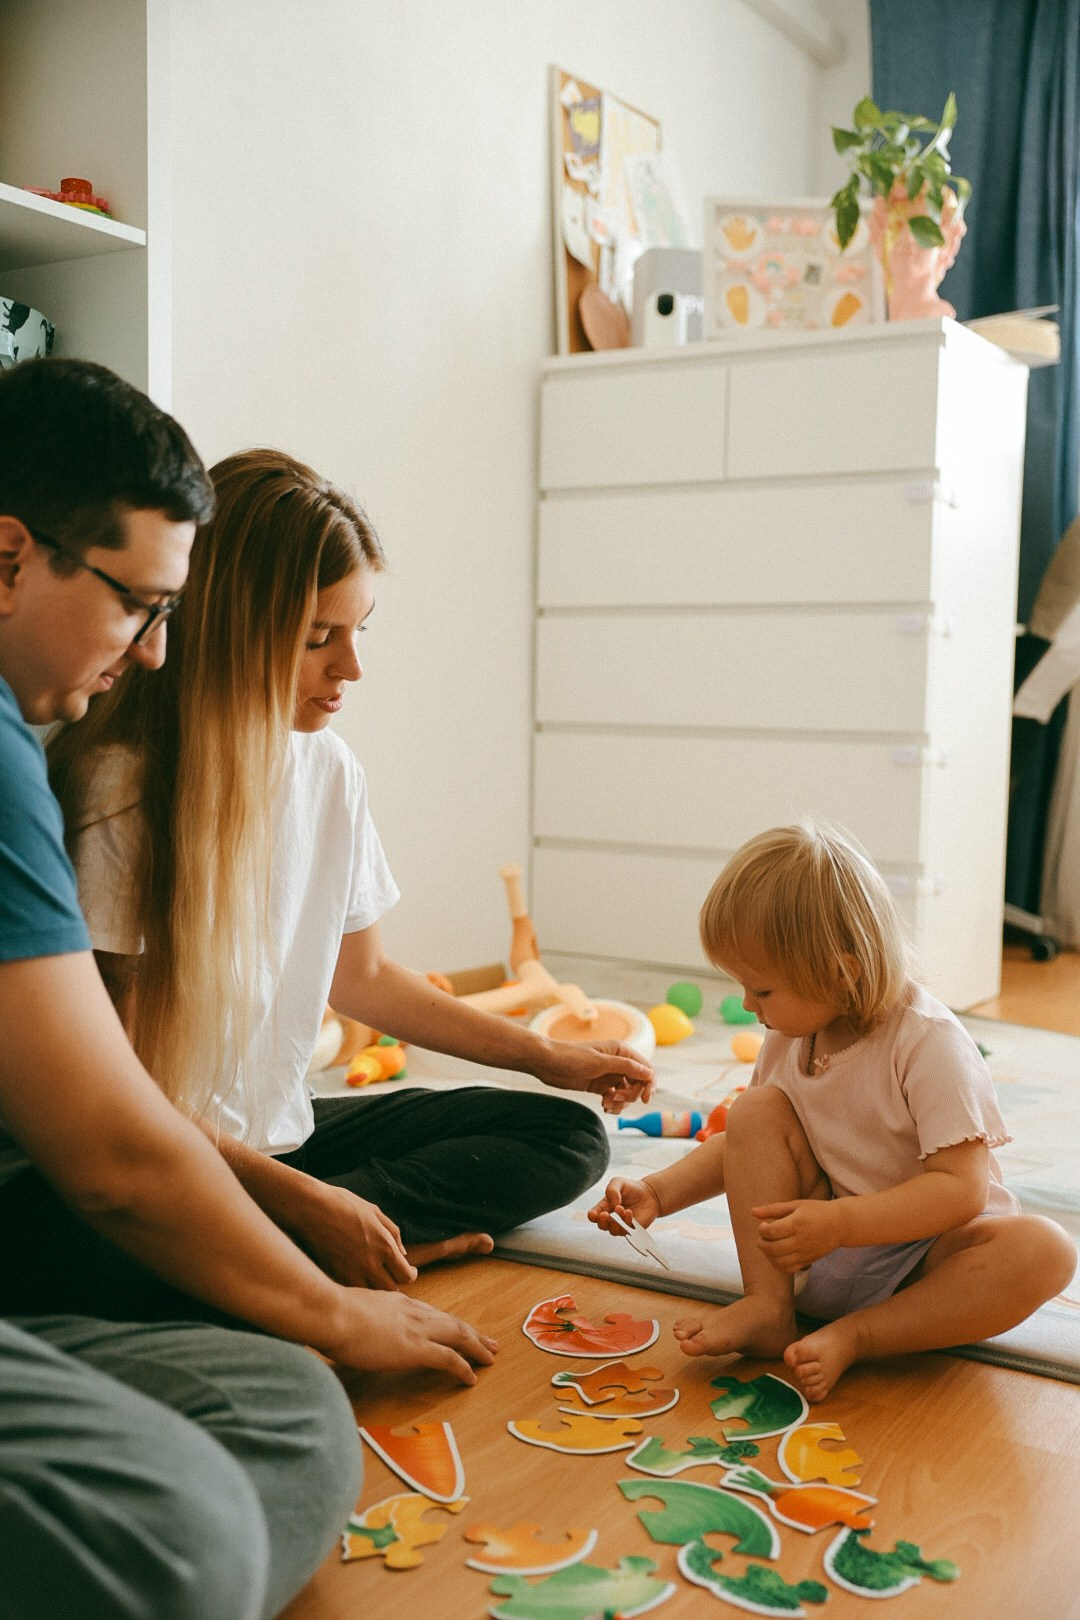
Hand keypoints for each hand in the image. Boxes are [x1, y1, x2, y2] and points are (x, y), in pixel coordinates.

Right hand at [290, 1181, 416, 1290]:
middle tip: (392, 1275)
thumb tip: (403, 1253)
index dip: (410, 1275)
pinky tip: (357, 1276)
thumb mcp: (374, 1212)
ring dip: (376, 1288)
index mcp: (384, 1246)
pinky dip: (358, 1288)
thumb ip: (393, 1233)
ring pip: (371, 1295)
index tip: (408, 1271)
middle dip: (395, 1283)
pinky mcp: (334, 1276)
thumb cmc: (342, 1204)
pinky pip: (352, 1291)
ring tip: (374, 1277)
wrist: (309, 1208)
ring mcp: (350, 1272)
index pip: (405, 1276)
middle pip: (391, 1290)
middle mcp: (370, 1263)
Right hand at [323, 1290, 498, 1384]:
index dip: (448, 1322)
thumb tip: (357, 1327)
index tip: (459, 1329)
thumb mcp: (352, 1309)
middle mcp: (414, 1312)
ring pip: (458, 1336)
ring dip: (477, 1347)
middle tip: (489, 1343)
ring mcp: (417, 1329)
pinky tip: (472, 1377)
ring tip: (490, 1356)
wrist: (333, 1313)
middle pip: (453, 1322)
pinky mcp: (416, 1349)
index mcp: (399, 1302)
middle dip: (473, 1334)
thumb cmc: (332, 1313)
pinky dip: (463, 1367)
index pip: (432, 1313)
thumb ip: (363, 1318)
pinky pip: (449, 1358)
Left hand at [532, 1038, 653, 1113]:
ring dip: (621, 1102)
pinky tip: (604, 1106)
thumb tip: (649, 1072)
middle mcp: (617, 1062)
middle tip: (615, 1099)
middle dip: (630, 1095)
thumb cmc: (571, 1057)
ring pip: (626, 1092)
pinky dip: (613, 1104)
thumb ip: (625, 1067)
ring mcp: (609, 1074)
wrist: (547, 1063)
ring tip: (607, 1105)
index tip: (645, 1099)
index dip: (649, 1085)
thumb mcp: (599, 1062)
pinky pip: (615, 1097)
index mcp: (621, 1051)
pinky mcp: (600, 1085)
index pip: (646, 1069)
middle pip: (638, 1083)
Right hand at [587, 1176, 660, 1234]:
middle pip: (601, 1226)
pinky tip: (629, 1212)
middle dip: (602, 1221)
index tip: (593, 1214)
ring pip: (613, 1230)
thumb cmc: (631, 1188)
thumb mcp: (618, 1182)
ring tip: (621, 1209)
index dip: (592, 1216)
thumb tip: (613, 1205)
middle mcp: (611, 1218)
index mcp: (604, 1207)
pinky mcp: (632, 1230)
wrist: (649, 1194)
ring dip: (615, 1222)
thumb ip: (612, 1190)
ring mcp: (621, 1225)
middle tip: (605, 1214)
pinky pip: (626, 1231)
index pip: (594, 1215)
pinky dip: (626, 1222)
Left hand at [753, 1198, 844, 1272]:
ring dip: (767, 1254)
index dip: (762, 1229)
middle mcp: (801, 1240)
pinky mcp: (808, 1261)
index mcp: (797, 1223)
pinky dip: (777, 1264)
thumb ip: (773, 1209)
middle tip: (763, 1236)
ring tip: (769, 1245)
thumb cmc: (816, 1211)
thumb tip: (752, 1211)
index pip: (771, 1232)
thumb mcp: (795, 1205)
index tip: (764, 1224)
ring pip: (778, 1261)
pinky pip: (788, 1269)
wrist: (840, 1225)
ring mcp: (805, 1252)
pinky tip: (776, 1255)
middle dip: (761, 1243)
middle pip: (772, 1248)